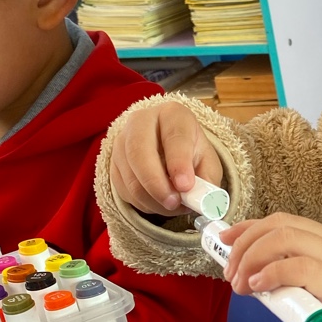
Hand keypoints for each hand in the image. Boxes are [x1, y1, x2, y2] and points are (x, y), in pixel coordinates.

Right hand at [110, 98, 223, 215]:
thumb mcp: (207, 161)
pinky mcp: (113, 163)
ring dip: (153, 200)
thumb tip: (199, 199)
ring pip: (130, 177)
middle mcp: (141, 122)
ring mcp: (122, 142)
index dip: (179, 162)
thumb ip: (207, 178)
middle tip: (174, 203)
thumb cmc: (191, 152)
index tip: (185, 186)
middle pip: (139, 152)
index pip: (174, 136)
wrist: (168, 149)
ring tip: (174, 206)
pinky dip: (143, 203)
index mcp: (172, 115)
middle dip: (157, 184)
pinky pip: (124, 189)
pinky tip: (159, 202)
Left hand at [220, 214, 321, 321]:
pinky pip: (301, 268)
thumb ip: (298, 274)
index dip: (249, 228)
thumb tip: (253, 276)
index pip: (283, 221)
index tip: (225, 243)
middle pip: (280, 226)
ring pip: (287, 240)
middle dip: (245, 246)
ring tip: (240, 285)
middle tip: (230, 274)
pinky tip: (258, 287)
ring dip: (253, 259)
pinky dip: (272, 273)